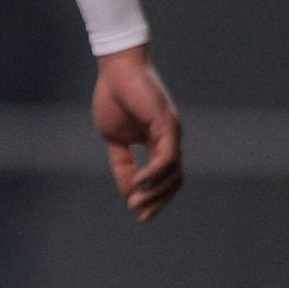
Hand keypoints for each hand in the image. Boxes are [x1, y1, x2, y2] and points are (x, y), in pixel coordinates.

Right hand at [92, 45, 181, 223]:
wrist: (116, 70)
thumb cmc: (115, 98)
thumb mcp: (114, 140)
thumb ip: (122, 164)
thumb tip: (128, 191)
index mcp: (158, 142)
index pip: (164, 177)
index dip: (154, 198)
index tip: (139, 216)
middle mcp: (170, 139)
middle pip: (174, 180)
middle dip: (158, 201)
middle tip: (140, 217)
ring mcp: (171, 131)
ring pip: (173, 172)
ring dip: (156, 192)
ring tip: (136, 202)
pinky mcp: (166, 124)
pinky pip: (166, 157)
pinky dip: (153, 174)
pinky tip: (138, 183)